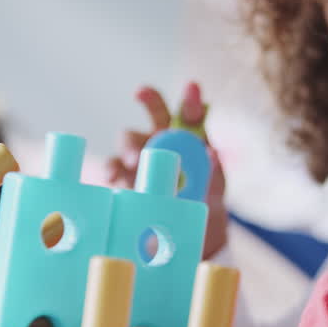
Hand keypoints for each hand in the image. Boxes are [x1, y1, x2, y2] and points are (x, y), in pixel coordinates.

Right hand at [104, 83, 229, 258]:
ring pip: (130, 138)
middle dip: (149, 99)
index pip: (191, 114)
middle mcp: (165, 142)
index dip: (191, 99)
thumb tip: (213, 154)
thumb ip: (214, 173)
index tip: (192, 87)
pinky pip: (114, 168)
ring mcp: (142, 159)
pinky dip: (112, 169)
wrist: (190, 239)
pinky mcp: (125, 179)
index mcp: (191, 140)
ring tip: (133, 160)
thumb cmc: (206, 206)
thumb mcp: (215, 191)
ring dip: (130, 143)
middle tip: (141, 93)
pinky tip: (114, 178)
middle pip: (155, 113)